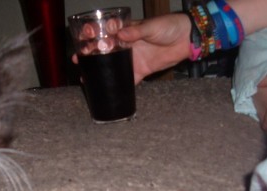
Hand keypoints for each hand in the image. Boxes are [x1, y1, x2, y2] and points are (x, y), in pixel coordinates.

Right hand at [72, 13, 190, 83]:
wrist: (187, 39)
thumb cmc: (169, 26)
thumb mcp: (152, 26)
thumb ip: (137, 31)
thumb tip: (120, 33)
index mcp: (126, 30)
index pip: (105, 31)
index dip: (93, 33)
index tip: (84, 37)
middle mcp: (126, 44)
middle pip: (103, 49)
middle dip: (89, 53)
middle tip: (79, 58)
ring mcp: (132, 58)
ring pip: (111, 65)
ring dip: (98, 70)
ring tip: (84, 75)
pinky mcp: (140, 70)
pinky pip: (127, 79)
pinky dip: (117, 85)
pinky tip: (105, 89)